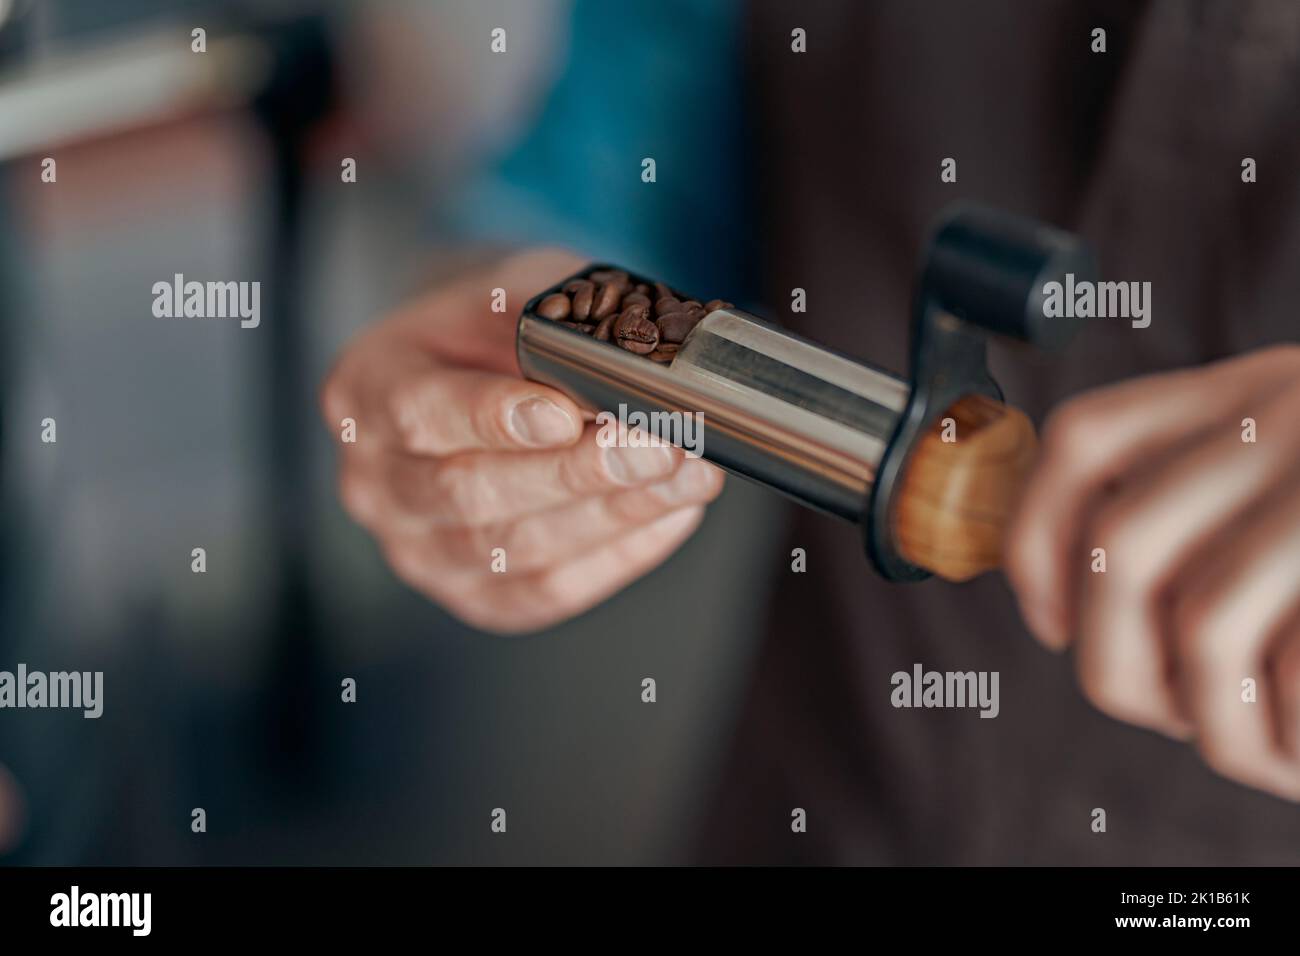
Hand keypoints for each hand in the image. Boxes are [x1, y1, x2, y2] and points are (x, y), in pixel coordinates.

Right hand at [320, 248, 723, 633]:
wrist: (477, 373)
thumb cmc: (494, 329)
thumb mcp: (512, 289)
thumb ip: (552, 322)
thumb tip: (630, 364)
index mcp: (365, 391)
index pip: (420, 412)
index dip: (495, 418)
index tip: (564, 413)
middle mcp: (376, 483)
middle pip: (472, 493)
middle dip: (577, 472)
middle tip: (659, 445)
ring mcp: (420, 550)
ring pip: (518, 551)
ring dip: (615, 514)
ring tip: (689, 475)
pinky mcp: (475, 595)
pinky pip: (548, 591)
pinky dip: (620, 556)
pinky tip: (670, 512)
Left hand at [1006, 345, 1299, 800]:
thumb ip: (1215, 496)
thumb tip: (1075, 597)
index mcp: (1257, 391)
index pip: (1088, 440)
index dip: (1035, 538)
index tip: (1051, 624)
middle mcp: (1297, 417)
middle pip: (1124, 547)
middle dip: (1116, 663)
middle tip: (1162, 709)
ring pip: (1205, 622)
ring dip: (1210, 721)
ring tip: (1250, 751)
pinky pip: (1295, 665)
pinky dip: (1288, 734)